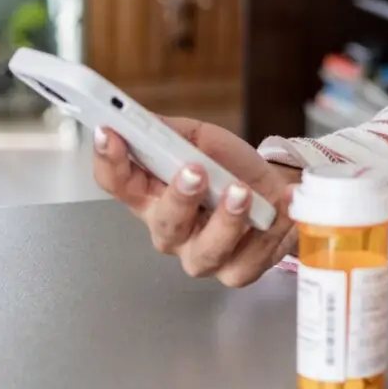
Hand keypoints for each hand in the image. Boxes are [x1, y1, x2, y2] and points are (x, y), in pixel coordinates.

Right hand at [92, 117, 301, 286]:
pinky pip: (247, 260)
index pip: (117, 182)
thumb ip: (171, 132)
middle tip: (194, 170)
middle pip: (164, 222)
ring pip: (205, 251)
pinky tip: (278, 208)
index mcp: (152, 195)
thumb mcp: (202, 140)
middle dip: (179, 197)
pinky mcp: (236, 271)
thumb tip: (139, 117)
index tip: (110, 133)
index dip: (109, 159)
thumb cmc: (231, 168)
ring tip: (242, 192)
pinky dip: (267, 233)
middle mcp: (171, 230)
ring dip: (225, 220)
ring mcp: (202, 255)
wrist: (278, 191)